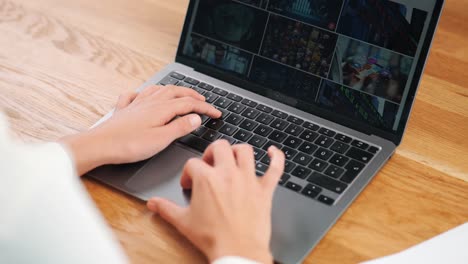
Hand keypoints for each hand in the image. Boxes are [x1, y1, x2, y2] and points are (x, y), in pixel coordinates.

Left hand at [61, 85, 220, 174]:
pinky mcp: (124, 110)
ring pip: (158, 91)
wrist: (100, 145)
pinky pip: (136, 95)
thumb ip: (180, 127)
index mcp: (162, 108)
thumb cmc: (129, 145)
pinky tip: (143, 96)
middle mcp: (150, 102)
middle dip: (192, 95)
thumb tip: (196, 118)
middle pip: (176, 92)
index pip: (190, 104)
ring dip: (173, 90)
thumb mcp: (161, 139)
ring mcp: (136, 104)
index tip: (217, 113)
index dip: (206, 108)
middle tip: (203, 100)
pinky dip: (144, 93)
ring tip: (180, 93)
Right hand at [147, 140, 284, 262]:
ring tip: (232, 158)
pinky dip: (276, 157)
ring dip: (237, 151)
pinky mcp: (264, 190)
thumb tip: (153, 203)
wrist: (237, 251)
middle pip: (220, 147)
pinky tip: (272, 152)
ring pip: (245, 151)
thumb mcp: (183, 222)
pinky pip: (275, 168)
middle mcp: (228, 174)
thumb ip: (166, 208)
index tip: (188, 185)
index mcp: (207, 179)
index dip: (187, 173)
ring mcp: (248, 180)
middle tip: (209, 164)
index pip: (193, 163)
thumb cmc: (213, 237)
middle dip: (211, 152)